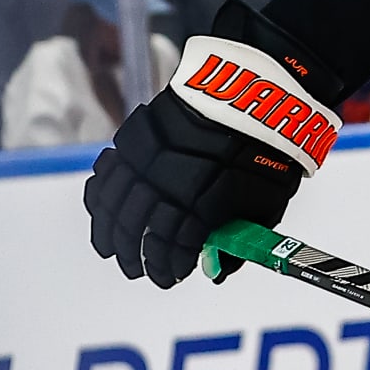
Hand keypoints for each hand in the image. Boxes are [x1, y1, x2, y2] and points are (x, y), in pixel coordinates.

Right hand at [84, 0, 343, 286]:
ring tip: (113, 249)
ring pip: (114, 205)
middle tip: (137, 270)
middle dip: (134, 258)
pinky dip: (101, 194)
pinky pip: (108, 172)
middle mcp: (167, 183)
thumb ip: (237, 240)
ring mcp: (147, 159)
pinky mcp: (136, 137)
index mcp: (200, 205)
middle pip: (135, 231)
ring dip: (110, 233)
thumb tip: (214, 271)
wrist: (257, 91)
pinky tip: (103, 209)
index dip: (165, 268)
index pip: (169, 249)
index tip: (168, 277)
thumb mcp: (267, 205)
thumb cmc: (268, 149)